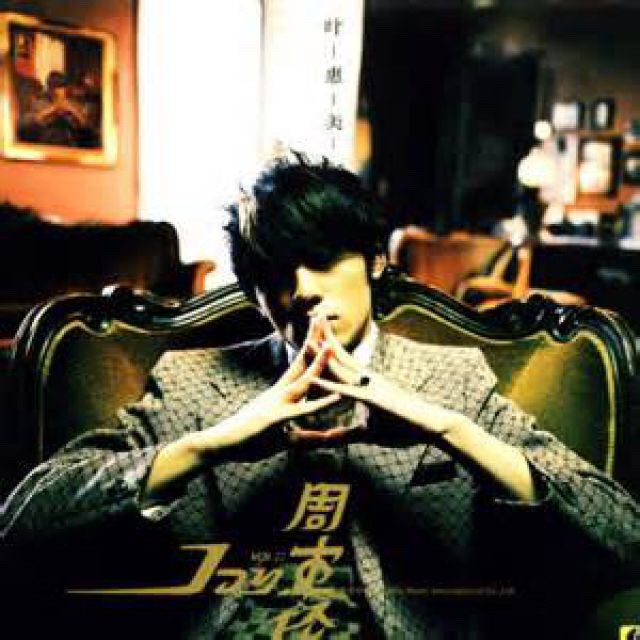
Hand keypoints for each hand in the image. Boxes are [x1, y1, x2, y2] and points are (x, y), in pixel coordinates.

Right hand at [193, 318, 342, 457]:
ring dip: (318, 364)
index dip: (310, 347)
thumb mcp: (282, 438)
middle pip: (300, 363)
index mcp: (280, 393)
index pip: (298, 364)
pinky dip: (321, 404)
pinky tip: (336, 397)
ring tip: (332, 347)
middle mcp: (279, 394)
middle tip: (322, 317)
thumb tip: (321, 436)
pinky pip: (302, 410)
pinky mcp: (275, 419)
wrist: (219, 444)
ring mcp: (276, 404)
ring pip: (303, 382)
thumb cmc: (247, 440)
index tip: (318, 328)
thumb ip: (305, 436)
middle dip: (313, 341)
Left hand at [307, 318, 464, 440]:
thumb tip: (327, 437)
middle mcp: (366, 379)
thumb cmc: (403, 427)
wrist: (430, 426)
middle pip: (339, 356)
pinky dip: (330, 385)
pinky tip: (315, 380)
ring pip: (341, 368)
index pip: (341, 360)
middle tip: (309, 318)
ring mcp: (370, 387)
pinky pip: (347, 391)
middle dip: (323, 339)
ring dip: (323, 354)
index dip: (326, 347)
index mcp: (364, 382)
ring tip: (307, 339)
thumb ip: (346, 434)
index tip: (311, 333)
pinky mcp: (374, 400)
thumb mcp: (367, 433)